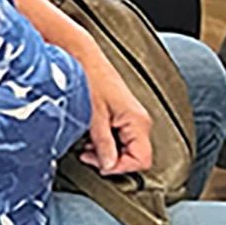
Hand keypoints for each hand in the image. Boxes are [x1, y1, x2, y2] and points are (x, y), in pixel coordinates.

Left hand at [77, 52, 154, 175]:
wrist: (82, 57)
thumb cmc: (89, 79)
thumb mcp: (93, 117)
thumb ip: (103, 143)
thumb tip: (108, 165)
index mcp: (138, 121)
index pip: (142, 160)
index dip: (121, 167)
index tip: (100, 164)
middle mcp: (139, 120)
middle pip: (134, 156)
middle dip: (111, 160)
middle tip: (89, 154)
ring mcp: (132, 117)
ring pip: (126, 148)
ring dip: (106, 151)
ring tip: (88, 145)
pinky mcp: (122, 114)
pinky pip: (119, 137)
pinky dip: (105, 141)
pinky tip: (92, 136)